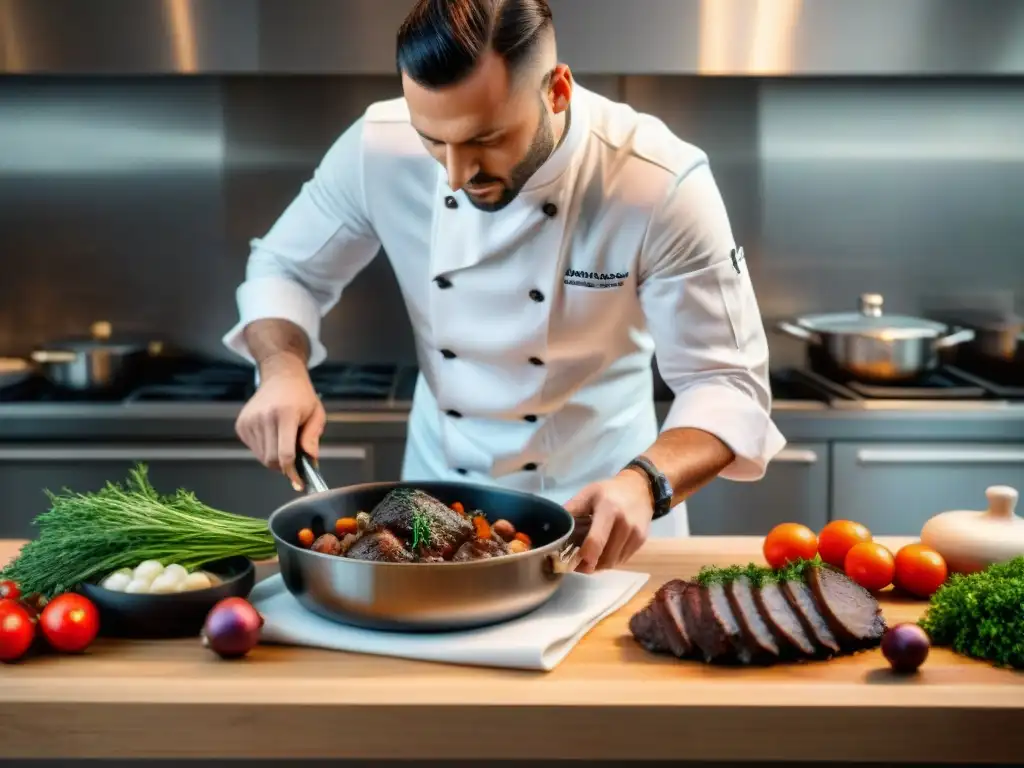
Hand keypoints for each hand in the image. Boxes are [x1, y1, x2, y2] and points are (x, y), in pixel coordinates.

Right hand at [235, 352, 325, 490]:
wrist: (280, 376)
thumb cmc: (301, 396)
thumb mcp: (316, 413)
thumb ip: (313, 437)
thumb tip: (310, 459)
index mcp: (285, 414)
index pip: (285, 453)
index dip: (292, 472)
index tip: (299, 481)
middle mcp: (264, 417)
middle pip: (272, 459)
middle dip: (285, 467)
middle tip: (296, 461)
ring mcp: (250, 421)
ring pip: (262, 457)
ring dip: (275, 459)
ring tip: (285, 443)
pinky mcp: (241, 425)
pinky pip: (254, 449)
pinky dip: (265, 450)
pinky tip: (273, 437)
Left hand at [563, 469, 654, 572]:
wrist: (641, 488)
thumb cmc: (609, 491)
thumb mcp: (588, 493)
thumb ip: (571, 509)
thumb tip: (553, 527)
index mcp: (609, 510)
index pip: (595, 542)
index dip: (583, 557)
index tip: (571, 562)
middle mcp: (625, 524)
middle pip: (604, 557)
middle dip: (588, 565)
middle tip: (575, 563)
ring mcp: (636, 534)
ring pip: (613, 562)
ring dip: (598, 565)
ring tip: (587, 559)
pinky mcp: (641, 541)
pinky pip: (622, 560)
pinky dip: (609, 561)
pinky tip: (602, 553)